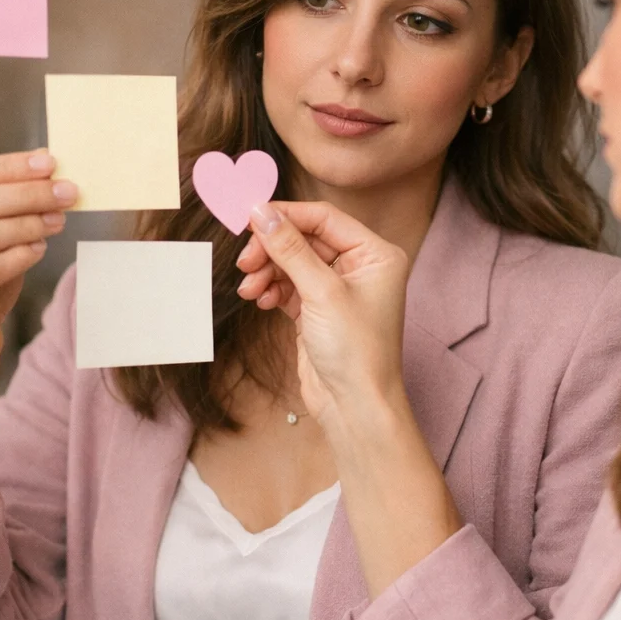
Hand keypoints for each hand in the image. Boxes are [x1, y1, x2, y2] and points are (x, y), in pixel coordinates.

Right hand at [235, 202, 410, 423]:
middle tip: (244, 260)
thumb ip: (290, 248)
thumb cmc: (356, 351)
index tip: (250, 217)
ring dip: (267, 271)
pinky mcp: (318, 310)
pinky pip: (289, 286)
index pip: (324, 219)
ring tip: (250, 289)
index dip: (286, 215)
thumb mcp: (321, 292)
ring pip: (293, 263)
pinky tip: (261, 300)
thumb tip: (260, 211)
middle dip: (272, 249)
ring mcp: (338, 289)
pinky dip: (272, 289)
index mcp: (376, 254)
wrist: (354, 407)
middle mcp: (360, 267)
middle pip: (305, 239)